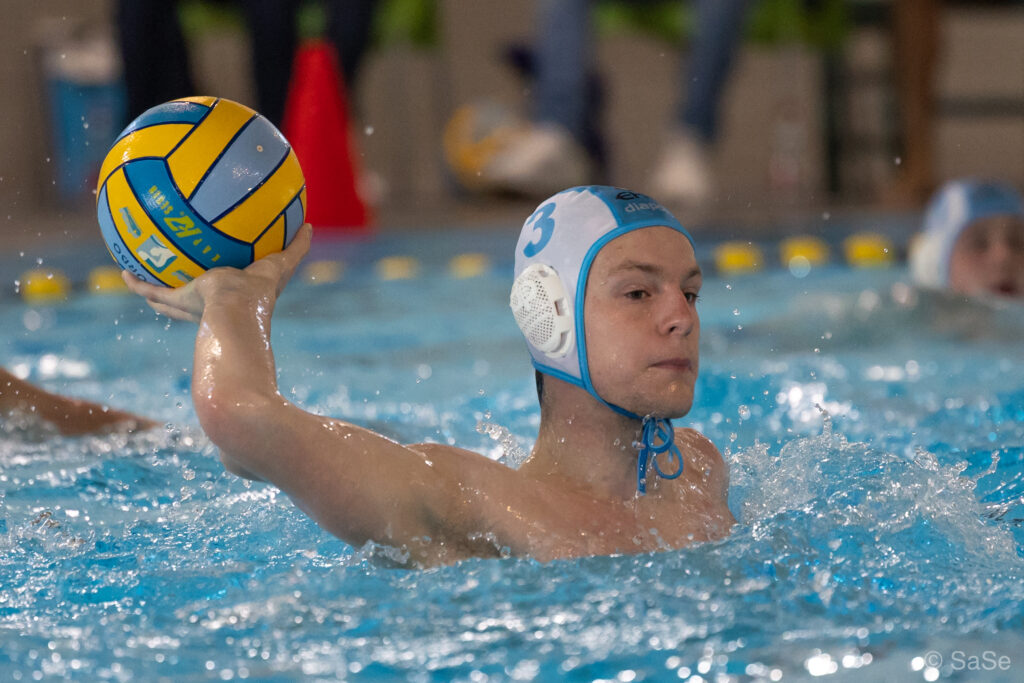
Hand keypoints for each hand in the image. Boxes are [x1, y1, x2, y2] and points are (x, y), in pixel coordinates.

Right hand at [123, 224, 312, 321]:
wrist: (236, 310)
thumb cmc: (261, 291)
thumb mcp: (282, 263)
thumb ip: (296, 247)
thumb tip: (310, 225)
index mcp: (233, 295)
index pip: (224, 287)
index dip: (218, 281)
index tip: (212, 272)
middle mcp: (210, 303)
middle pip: (191, 296)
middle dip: (180, 287)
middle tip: (169, 271)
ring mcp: (190, 306)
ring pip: (165, 298)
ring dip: (151, 289)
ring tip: (134, 273)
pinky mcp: (177, 302)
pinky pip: (151, 292)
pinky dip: (137, 284)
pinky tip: (123, 272)